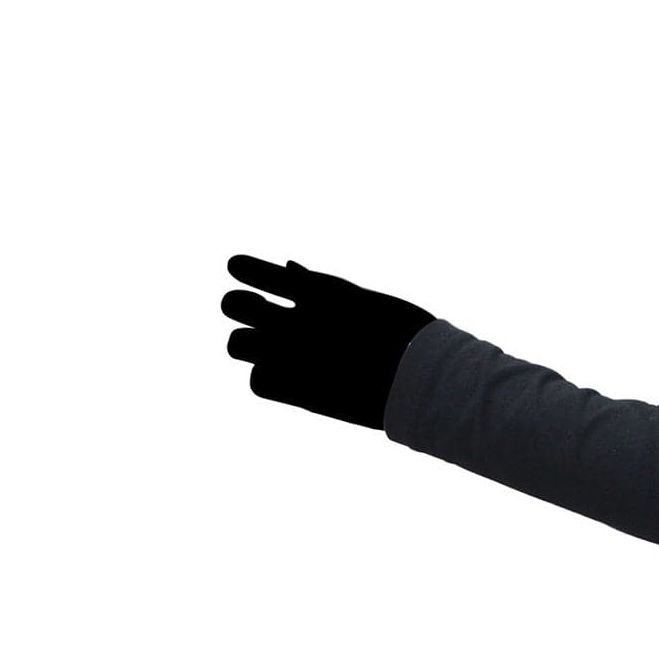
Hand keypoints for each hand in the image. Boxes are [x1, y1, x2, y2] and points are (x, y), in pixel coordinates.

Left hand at [223, 256, 432, 428]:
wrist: (425, 378)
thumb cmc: (408, 336)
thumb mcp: (366, 300)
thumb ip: (322, 286)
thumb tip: (290, 268)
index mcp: (321, 289)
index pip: (254, 271)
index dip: (245, 270)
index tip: (239, 270)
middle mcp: (297, 318)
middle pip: (233, 305)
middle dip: (243, 309)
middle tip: (261, 319)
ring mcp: (294, 355)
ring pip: (236, 344)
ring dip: (248, 346)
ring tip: (268, 351)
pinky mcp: (297, 390)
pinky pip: (257, 382)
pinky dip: (268, 381)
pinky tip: (288, 380)